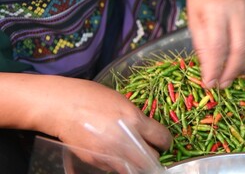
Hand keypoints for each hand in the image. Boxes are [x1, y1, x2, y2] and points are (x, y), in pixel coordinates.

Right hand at [28, 75, 171, 171]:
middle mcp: (126, 140)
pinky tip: (114, 152)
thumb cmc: (91, 96)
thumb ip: (136, 118)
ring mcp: (111, 154)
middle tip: (151, 149)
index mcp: (134, 120)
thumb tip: (146, 130)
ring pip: (135, 168)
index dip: (165, 140)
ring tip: (133, 153)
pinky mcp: (97, 162)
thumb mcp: (120, 101)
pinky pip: (115, 168)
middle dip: (154, 154)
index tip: (163, 140)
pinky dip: (119, 163)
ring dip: (138, 162)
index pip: (162, 138)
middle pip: (152, 159)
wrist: (60, 106)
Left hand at [186, 0, 244, 88]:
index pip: (217, 45)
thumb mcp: (193, 18)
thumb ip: (201, 43)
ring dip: (243, 67)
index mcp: (215, 10)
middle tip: (221, 85)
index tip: (209, 83)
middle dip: (230, 71)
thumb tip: (208, 70)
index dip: (214, 68)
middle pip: (239, 48)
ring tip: (232, 79)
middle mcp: (236, 11)